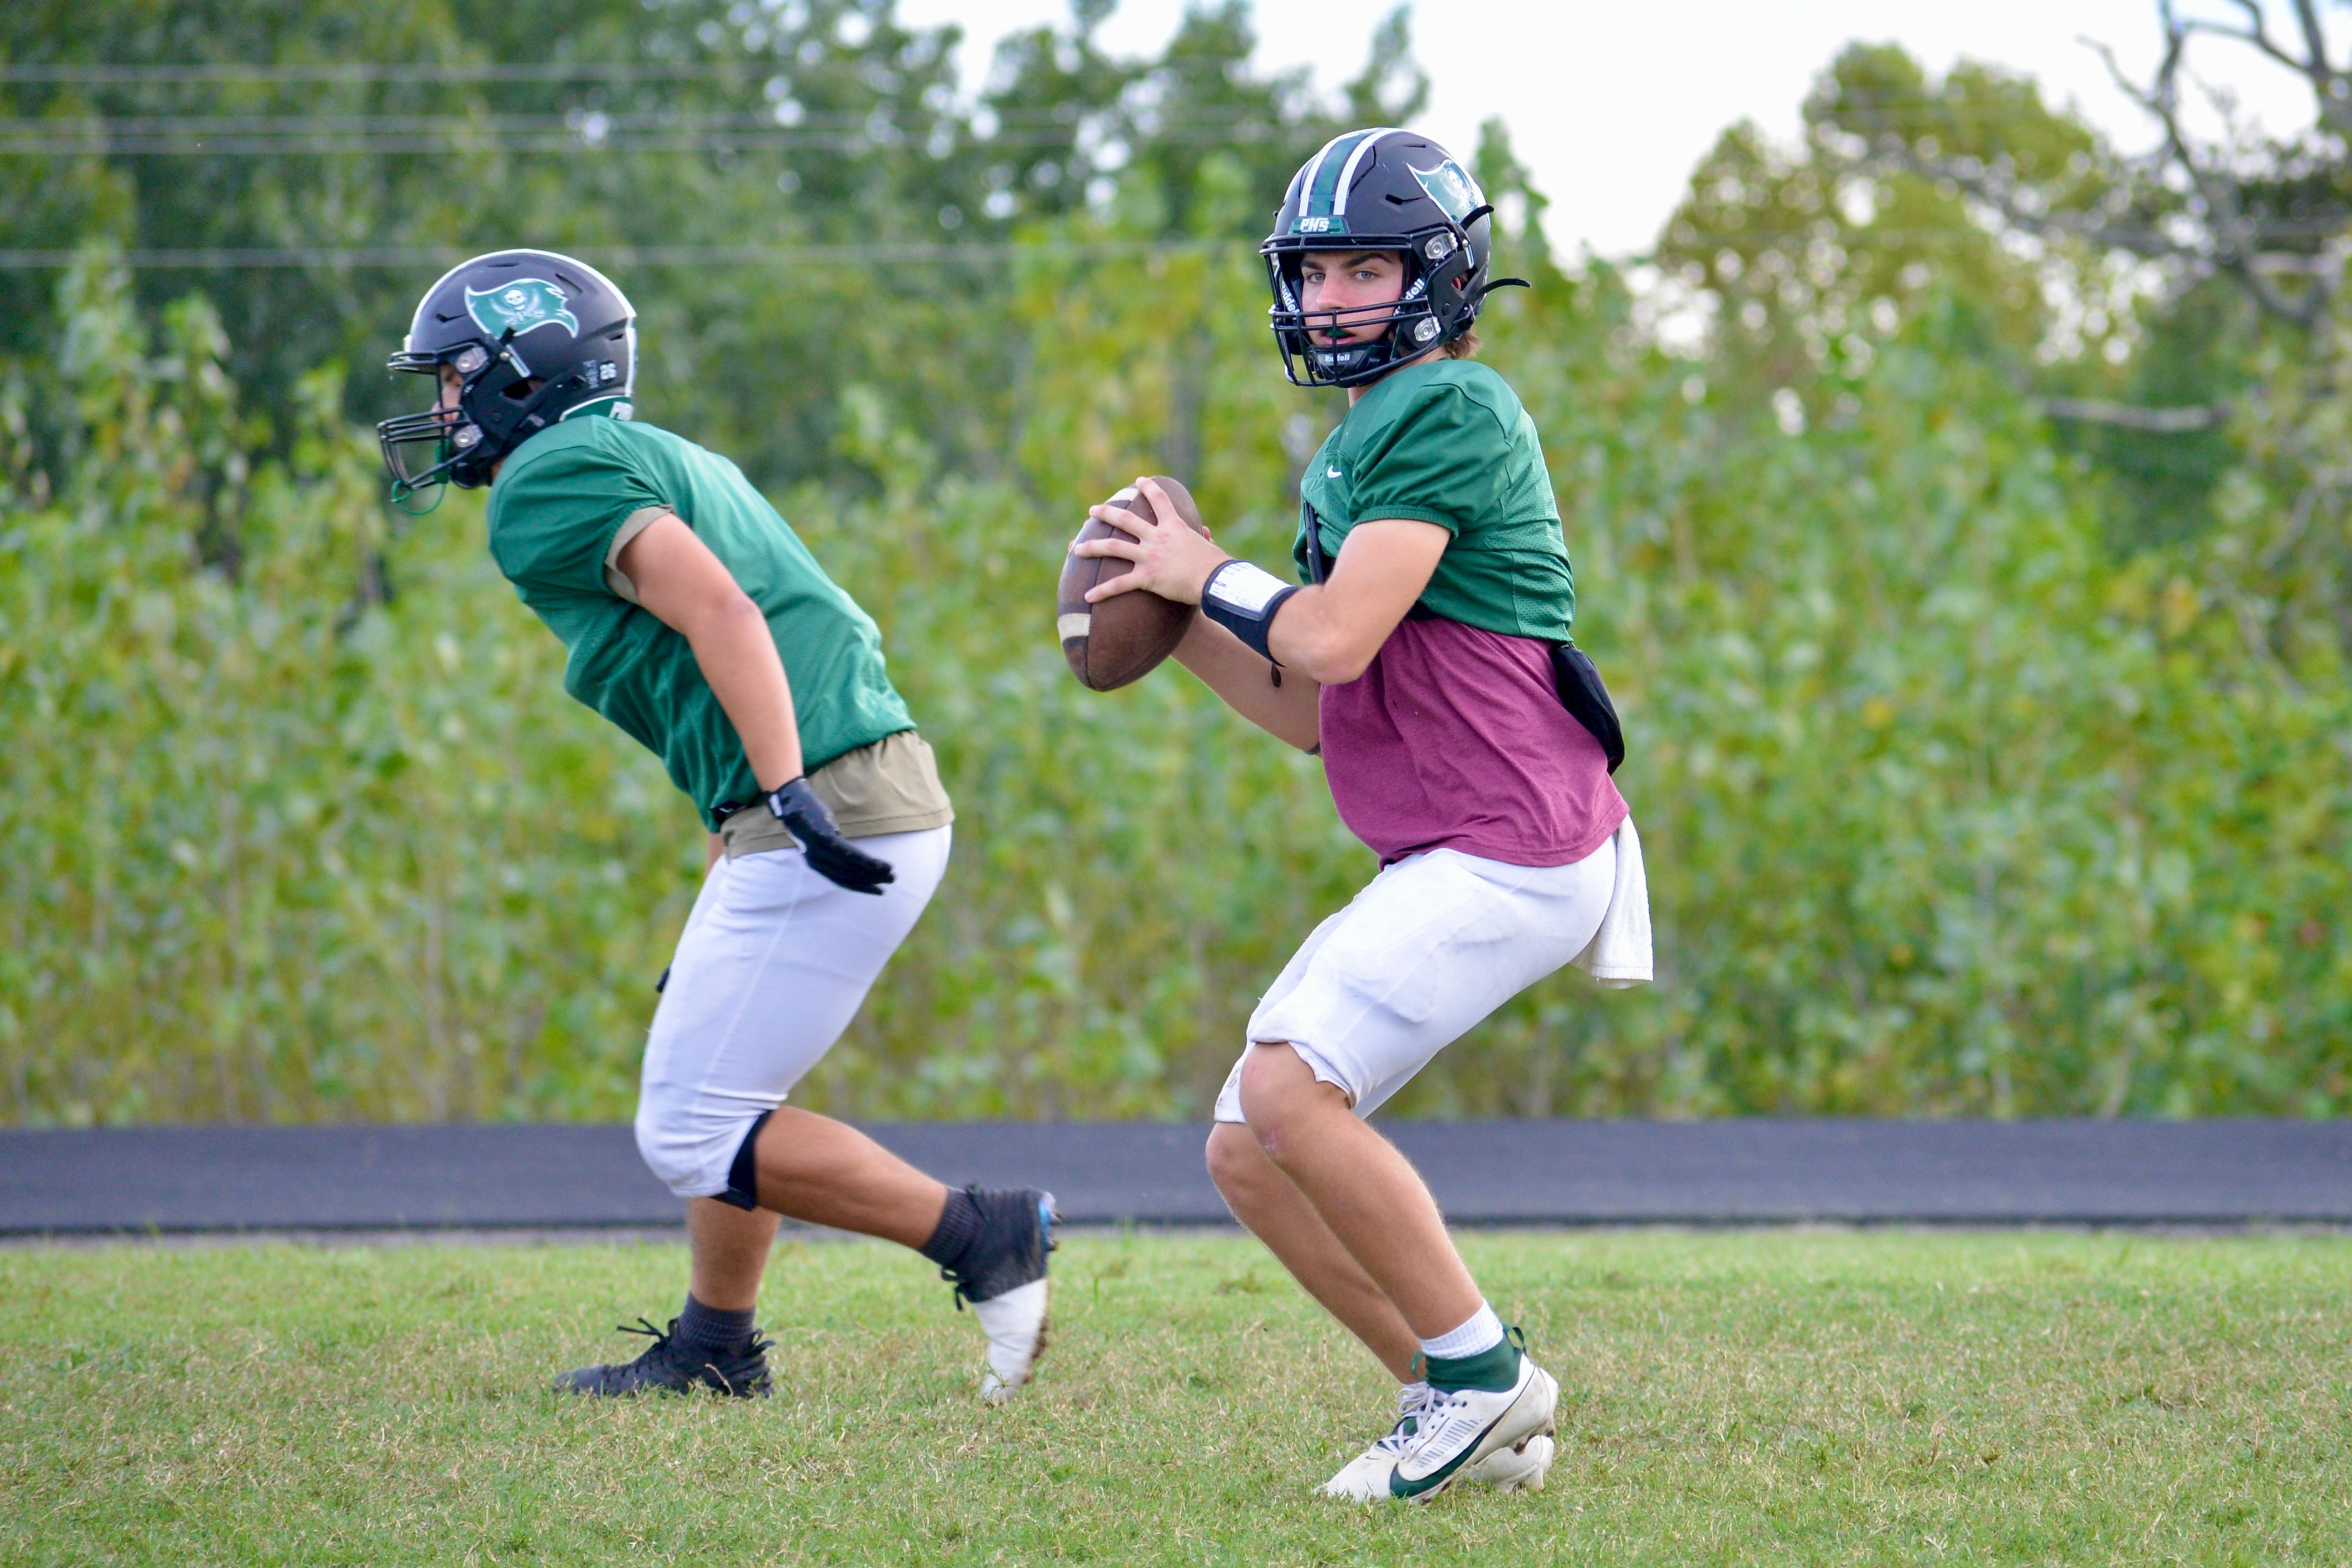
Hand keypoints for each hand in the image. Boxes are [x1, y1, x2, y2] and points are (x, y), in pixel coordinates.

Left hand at [763, 777, 894, 894]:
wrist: (789, 799)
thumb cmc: (807, 817)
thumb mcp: (820, 837)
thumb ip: (833, 847)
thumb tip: (849, 854)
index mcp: (816, 863)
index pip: (842, 881)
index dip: (862, 887)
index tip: (879, 890)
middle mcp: (817, 861)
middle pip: (849, 876)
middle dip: (872, 880)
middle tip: (891, 880)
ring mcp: (819, 850)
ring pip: (850, 867)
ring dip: (872, 872)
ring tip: (890, 873)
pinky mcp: (822, 838)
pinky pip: (846, 853)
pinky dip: (864, 860)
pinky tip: (877, 864)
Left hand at [1071, 475, 1230, 605]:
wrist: (1215, 581)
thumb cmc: (1217, 566)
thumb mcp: (1210, 546)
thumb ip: (1203, 537)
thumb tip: (1205, 531)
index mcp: (1174, 527)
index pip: (1159, 500)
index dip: (1148, 488)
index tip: (1139, 480)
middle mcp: (1158, 537)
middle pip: (1126, 520)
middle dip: (1106, 513)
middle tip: (1093, 510)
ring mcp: (1150, 556)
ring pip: (1114, 547)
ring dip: (1093, 546)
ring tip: (1076, 548)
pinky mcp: (1147, 577)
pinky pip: (1119, 584)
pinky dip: (1102, 591)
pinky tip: (1088, 596)